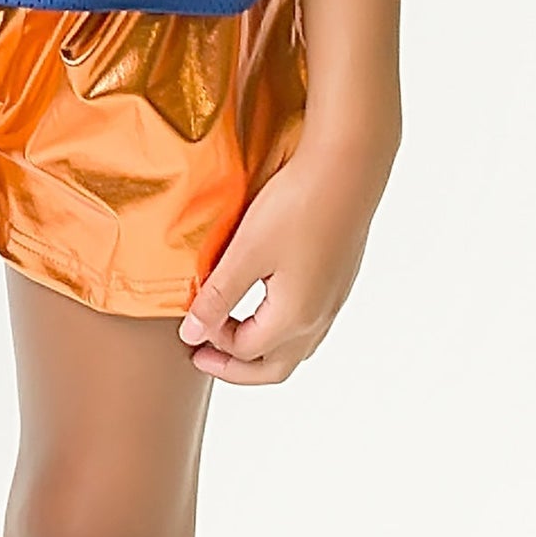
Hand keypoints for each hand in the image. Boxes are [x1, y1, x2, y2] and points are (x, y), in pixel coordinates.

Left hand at [176, 131, 396, 383]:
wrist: (347, 168)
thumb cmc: (296, 206)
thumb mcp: (246, 251)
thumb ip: (218, 297)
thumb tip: (192, 336)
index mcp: (294, 317)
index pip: (245, 351)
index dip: (212, 342)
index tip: (188, 324)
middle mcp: (318, 317)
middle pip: (275, 367)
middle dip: (237, 367)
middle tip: (203, 356)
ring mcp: (333, 299)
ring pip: (296, 347)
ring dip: (261, 349)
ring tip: (231, 331)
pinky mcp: (339, 278)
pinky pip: (309, 324)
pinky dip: (281, 330)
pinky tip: (267, 303)